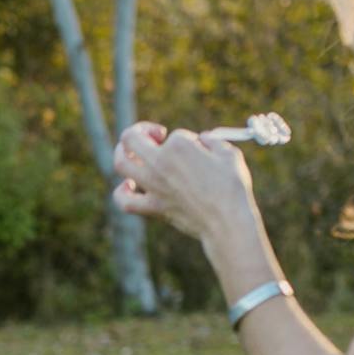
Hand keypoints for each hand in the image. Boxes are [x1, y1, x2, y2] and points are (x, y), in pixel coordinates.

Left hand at [111, 121, 260, 247]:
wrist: (227, 222)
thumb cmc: (232, 187)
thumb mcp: (229, 153)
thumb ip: (212, 140)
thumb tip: (202, 139)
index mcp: (179, 145)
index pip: (173, 135)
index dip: (186, 141)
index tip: (198, 152)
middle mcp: (160, 163)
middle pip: (131, 139)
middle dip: (141, 132)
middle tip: (156, 136)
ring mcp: (152, 186)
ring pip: (121, 164)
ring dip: (122, 154)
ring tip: (134, 154)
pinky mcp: (152, 207)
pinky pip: (124, 201)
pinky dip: (121, 192)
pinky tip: (128, 186)